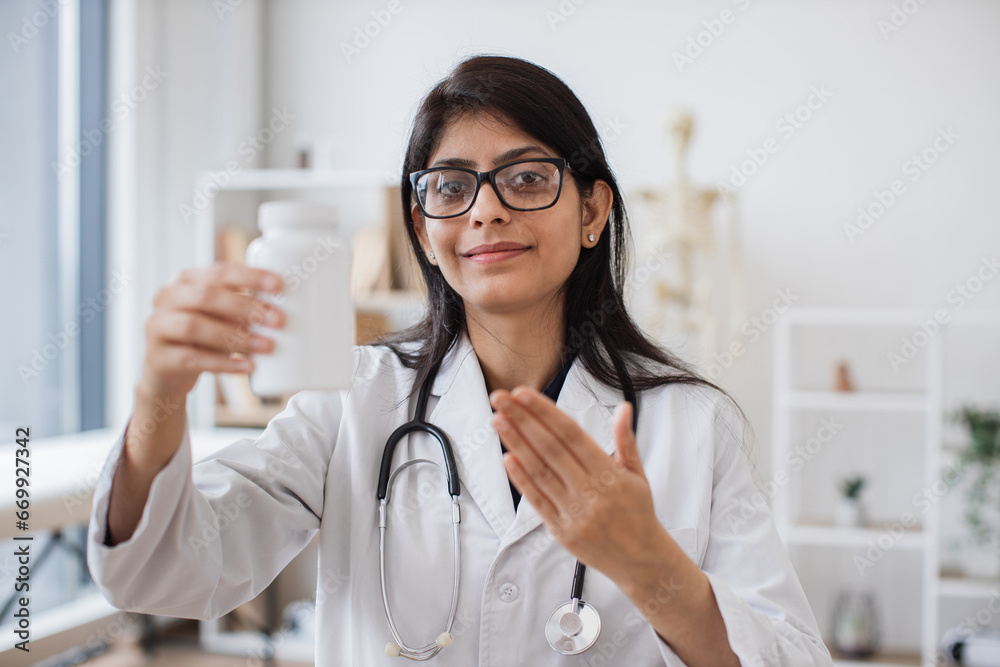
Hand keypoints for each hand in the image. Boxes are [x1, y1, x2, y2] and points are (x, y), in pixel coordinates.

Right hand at [138, 260, 284, 399]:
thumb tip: (279, 309)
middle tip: (278, 321)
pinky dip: (223, 363)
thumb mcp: (219, 317)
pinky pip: (192, 359)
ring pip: (195, 327)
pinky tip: (247, 367)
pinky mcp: (158, 357)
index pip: (219, 271)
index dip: (250, 276)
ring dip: (235, 336)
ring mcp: (157, 327)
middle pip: (206, 296)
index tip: (278, 285)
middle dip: (245, 307)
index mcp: (186, 280)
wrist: (167, 374)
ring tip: (266, 346)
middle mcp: (167, 298)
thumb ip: (241, 307)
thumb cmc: (201, 338)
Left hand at [488, 387, 675, 586]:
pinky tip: (507, 458)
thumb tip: (622, 407)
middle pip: (550, 448)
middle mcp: (590, 492)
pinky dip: (521, 479)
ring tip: (497, 420)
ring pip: (540, 472)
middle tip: (499, 398)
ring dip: (516, 444)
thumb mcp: (638, 474)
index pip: (571, 434)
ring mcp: (574, 513)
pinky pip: (538, 501)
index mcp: (609, 473)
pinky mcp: (561, 531)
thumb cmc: (638, 512)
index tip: (523, 394)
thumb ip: (626, 439)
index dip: (545, 412)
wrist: (641, 560)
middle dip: (522, 420)